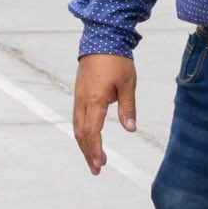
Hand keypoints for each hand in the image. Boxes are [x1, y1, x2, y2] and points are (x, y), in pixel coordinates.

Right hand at [73, 54, 137, 175]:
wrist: (102, 38)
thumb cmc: (117, 60)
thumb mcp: (128, 84)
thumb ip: (128, 108)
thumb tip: (130, 130)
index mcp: (94, 100)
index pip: (92, 132)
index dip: (95, 150)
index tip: (101, 164)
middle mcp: (82, 101)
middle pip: (80, 134)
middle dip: (88, 153)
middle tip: (97, 170)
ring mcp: (78, 97)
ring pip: (76, 127)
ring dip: (84, 144)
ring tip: (93, 159)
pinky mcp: (79, 93)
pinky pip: (77, 118)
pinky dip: (82, 133)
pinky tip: (89, 138)